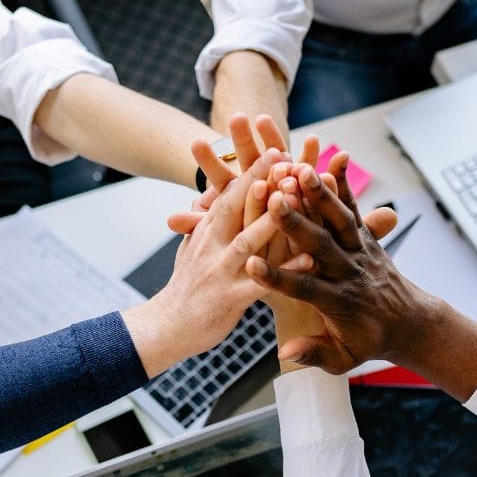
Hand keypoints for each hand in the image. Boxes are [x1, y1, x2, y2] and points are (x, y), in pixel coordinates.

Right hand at [123, 146, 289, 375]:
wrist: (166, 327)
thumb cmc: (185, 289)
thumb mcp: (190, 248)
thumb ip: (201, 224)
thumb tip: (206, 200)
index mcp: (207, 232)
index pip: (229, 195)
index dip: (252, 172)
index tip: (276, 149)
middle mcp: (212, 246)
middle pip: (237, 207)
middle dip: (262, 180)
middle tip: (287, 157)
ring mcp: (221, 271)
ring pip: (248, 239)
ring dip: (272, 217)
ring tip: (295, 196)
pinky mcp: (230, 299)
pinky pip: (262, 283)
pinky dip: (285, 271)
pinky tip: (310, 260)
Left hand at [167, 114, 317, 233]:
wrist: (283, 251)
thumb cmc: (249, 244)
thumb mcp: (224, 235)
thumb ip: (200, 225)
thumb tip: (169, 221)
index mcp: (237, 190)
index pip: (220, 174)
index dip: (209, 160)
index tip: (195, 143)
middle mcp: (260, 178)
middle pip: (248, 156)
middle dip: (242, 138)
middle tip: (235, 119)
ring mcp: (285, 177)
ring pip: (278, 154)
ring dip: (273, 138)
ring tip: (265, 121)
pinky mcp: (308, 182)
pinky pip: (311, 168)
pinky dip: (313, 155)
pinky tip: (315, 140)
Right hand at [246, 162, 445, 375]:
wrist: (409, 323)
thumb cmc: (367, 343)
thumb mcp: (342, 359)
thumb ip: (314, 354)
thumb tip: (286, 354)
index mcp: (338, 302)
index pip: (304, 288)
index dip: (278, 277)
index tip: (251, 265)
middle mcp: (350, 272)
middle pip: (321, 245)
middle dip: (297, 223)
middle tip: (276, 200)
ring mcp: (361, 251)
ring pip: (339, 220)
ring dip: (321, 194)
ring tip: (302, 168)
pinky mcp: (366, 237)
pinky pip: (354, 209)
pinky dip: (345, 185)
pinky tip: (332, 158)